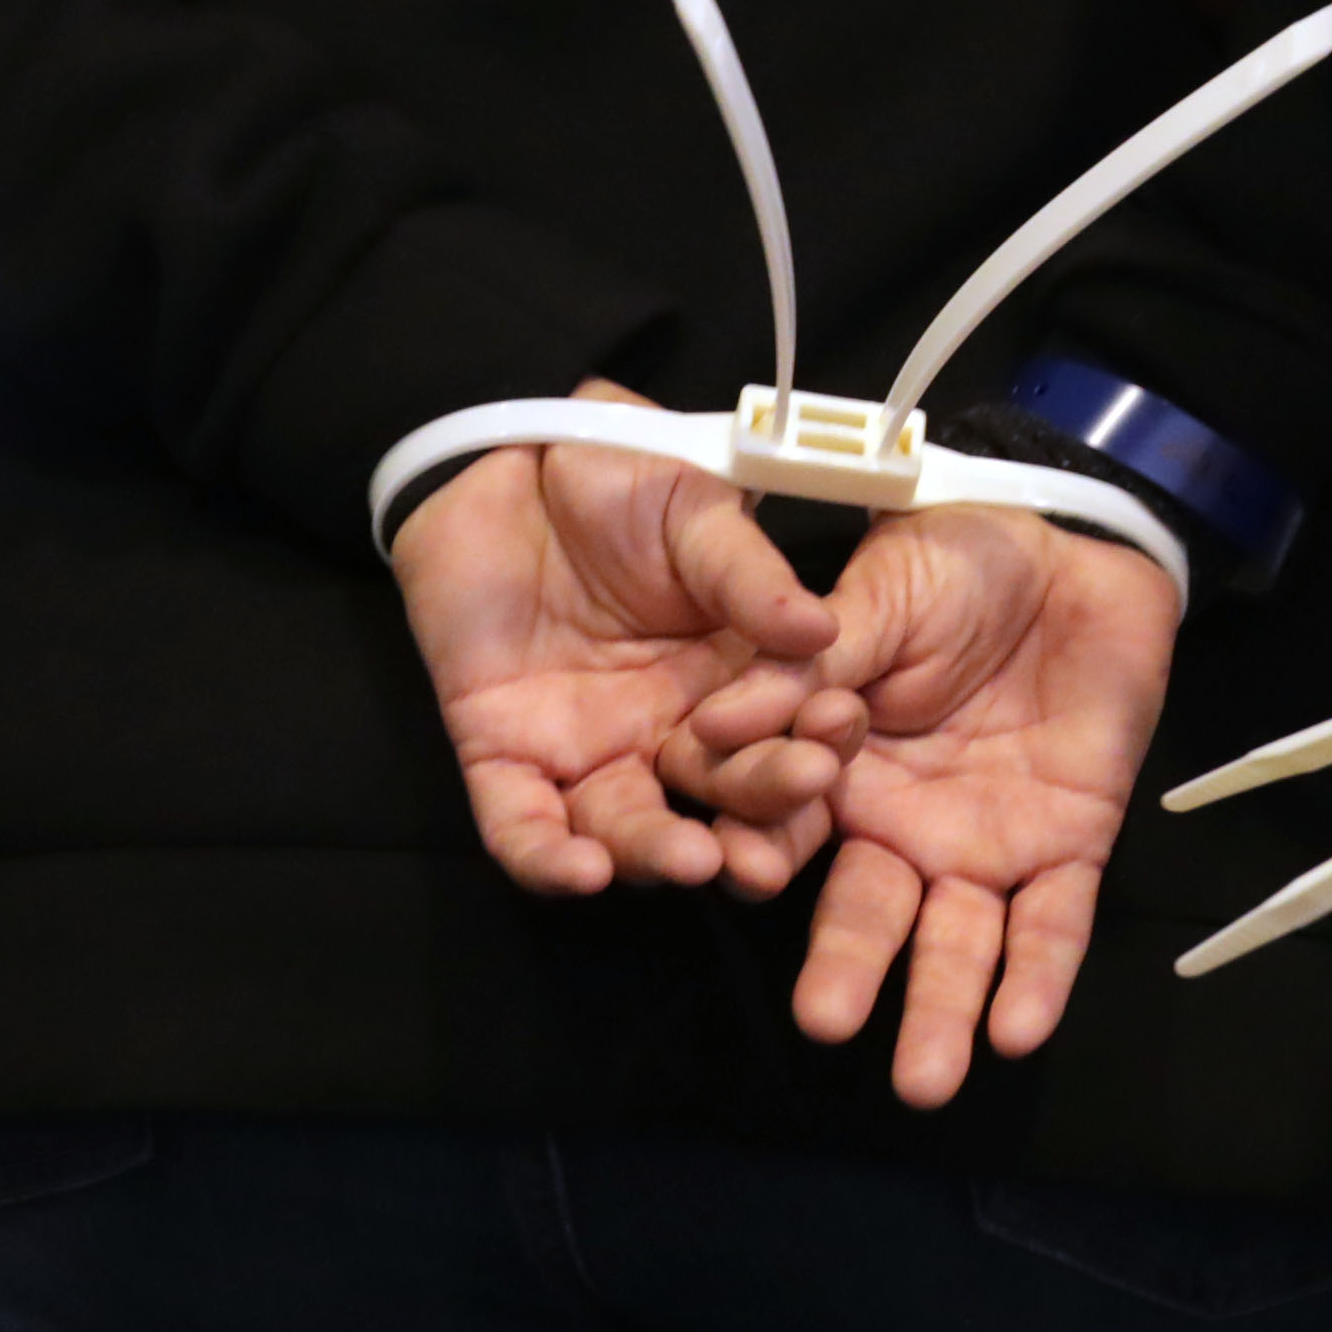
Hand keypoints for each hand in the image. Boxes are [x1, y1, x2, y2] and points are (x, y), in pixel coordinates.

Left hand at [393, 381, 839, 894]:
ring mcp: (589, 748)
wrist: (504, 458)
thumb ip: (749, 576)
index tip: (827, 760)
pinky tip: (584, 873)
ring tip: (693, 860)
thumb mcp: (698, 514)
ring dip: (659, 855)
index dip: (808, 754)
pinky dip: (549, 859)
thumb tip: (822, 632)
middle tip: (769, 836)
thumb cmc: (617, 476)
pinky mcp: (505, 755)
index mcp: (733, 675)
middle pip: (719, 793)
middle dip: (749, 818)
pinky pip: (522, 826)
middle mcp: (669, 728)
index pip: (783, 732)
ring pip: (627, 828)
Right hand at [672, 506, 1177, 1104]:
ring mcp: (982, 843)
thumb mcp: (873, 602)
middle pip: (866, 916)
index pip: (784, 835)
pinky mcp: (1067, 845)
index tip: (732, 871)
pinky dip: (1038, 975)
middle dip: (846, 973)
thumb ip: (804, 665)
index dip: (760, 854)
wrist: (1074, 545)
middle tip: (823, 1024)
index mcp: (835, 774)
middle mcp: (900, 828)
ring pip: (956, 942)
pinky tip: (1016, 1030)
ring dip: (940, 1010)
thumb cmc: (956, 564)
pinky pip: (1053, 923)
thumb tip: (712, 720)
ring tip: (926, 1079)